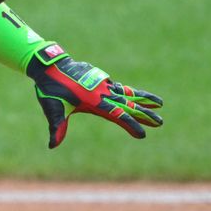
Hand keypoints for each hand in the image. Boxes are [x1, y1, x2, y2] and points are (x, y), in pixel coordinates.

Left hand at [25, 43, 162, 148]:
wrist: (50, 65)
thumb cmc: (50, 88)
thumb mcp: (53, 108)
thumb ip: (57, 127)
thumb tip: (52, 146)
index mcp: (92, 100)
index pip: (115, 114)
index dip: (129, 124)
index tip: (142, 134)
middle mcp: (101, 92)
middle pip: (127, 104)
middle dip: (144, 114)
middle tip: (160, 122)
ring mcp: (102, 84)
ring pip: (127, 93)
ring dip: (143, 99)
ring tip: (160, 104)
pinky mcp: (100, 79)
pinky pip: (119, 87)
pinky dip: (130, 92)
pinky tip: (136, 96)